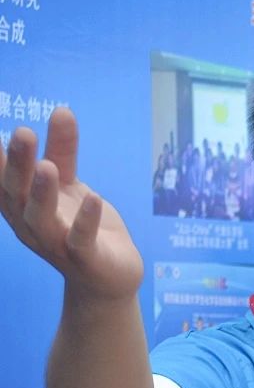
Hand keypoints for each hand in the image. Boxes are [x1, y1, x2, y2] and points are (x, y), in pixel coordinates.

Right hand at [0, 108, 141, 301]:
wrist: (110, 277)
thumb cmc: (81, 227)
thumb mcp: (71, 186)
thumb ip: (64, 151)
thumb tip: (62, 110)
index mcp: (21, 204)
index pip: (2, 177)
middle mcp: (30, 224)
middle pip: (16, 193)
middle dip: (17, 164)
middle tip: (23, 132)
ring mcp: (56, 244)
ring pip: (40, 219)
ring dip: (43, 193)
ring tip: (48, 166)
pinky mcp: (85, 259)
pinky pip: (81, 240)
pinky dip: (86, 220)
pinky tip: (94, 198)